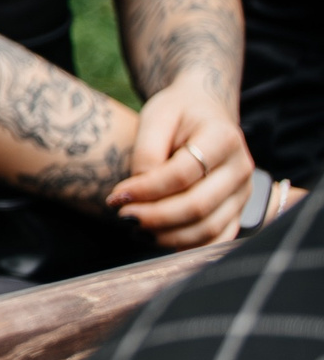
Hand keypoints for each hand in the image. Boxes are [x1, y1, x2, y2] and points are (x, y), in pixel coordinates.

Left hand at [111, 76, 250, 248]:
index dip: (146, 189)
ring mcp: (243, 192)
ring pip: (209, 228)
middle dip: (155, 217)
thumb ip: (147, 152)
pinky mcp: (238, 210)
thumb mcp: (156, 116)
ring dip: (168, 235)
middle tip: (123, 217)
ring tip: (136, 229)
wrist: (204, 111)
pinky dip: (190, 247)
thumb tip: (137, 191)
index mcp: (223, 138)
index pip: (182, 174)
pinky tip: (160, 240)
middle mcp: (240, 168)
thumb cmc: (177, 113)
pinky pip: (218, 239)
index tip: (116, 196)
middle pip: (198, 206)